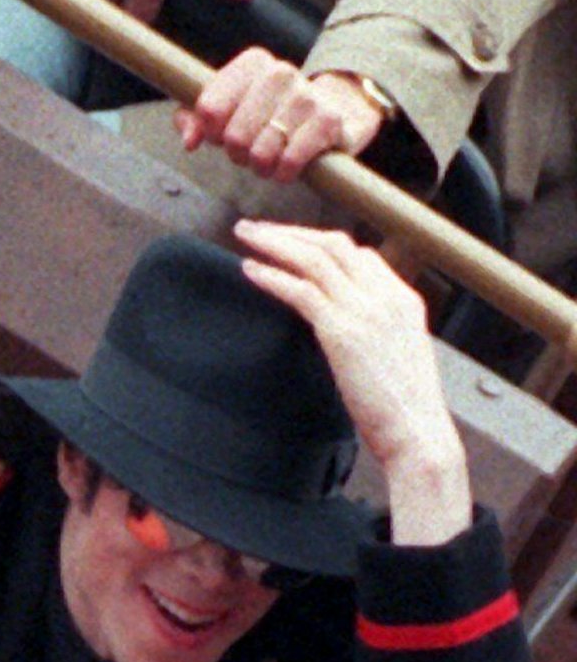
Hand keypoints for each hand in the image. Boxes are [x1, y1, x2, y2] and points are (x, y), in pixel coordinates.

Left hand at [178, 50, 385, 181]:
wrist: (335, 110)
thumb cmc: (270, 113)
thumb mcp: (230, 110)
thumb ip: (195, 119)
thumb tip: (189, 140)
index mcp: (253, 64)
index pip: (209, 109)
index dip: (210, 133)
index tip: (222, 134)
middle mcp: (280, 73)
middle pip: (233, 136)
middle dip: (237, 154)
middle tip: (251, 150)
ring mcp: (306, 96)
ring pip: (260, 153)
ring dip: (261, 166)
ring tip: (272, 156)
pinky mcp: (328, 121)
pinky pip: (289, 162)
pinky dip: (283, 173)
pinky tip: (289, 165)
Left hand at [234, 219, 469, 544]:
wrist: (418, 432)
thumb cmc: (402, 409)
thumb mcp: (393, 358)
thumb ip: (372, 334)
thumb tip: (344, 334)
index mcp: (403, 300)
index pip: (358, 254)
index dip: (317, 243)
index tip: (286, 243)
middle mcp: (386, 297)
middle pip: (334, 245)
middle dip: (291, 232)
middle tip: (254, 228)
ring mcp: (366, 312)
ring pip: (314, 259)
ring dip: (275, 243)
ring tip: (244, 236)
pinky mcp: (343, 333)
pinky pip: (302, 291)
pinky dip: (273, 276)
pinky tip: (249, 270)